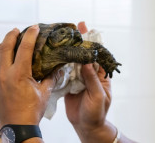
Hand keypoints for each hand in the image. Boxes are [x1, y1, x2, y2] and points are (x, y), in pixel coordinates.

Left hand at [0, 25, 60, 128]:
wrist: (17, 127)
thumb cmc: (31, 111)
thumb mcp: (45, 92)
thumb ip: (51, 78)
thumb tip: (58, 69)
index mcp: (19, 74)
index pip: (24, 48)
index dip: (30, 35)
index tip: (33, 28)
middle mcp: (4, 75)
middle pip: (5, 48)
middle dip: (12, 36)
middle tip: (18, 30)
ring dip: (0, 46)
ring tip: (6, 41)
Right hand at [64, 22, 115, 142]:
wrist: (86, 126)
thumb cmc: (97, 112)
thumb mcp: (98, 96)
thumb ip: (92, 80)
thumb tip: (86, 62)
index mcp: (100, 76)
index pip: (97, 56)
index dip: (93, 42)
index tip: (87, 28)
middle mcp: (90, 74)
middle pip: (84, 55)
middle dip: (79, 42)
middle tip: (72, 28)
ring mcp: (79, 79)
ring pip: (73, 62)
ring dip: (68, 51)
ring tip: (61, 38)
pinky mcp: (69, 85)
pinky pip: (65, 73)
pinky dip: (60, 64)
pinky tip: (54, 55)